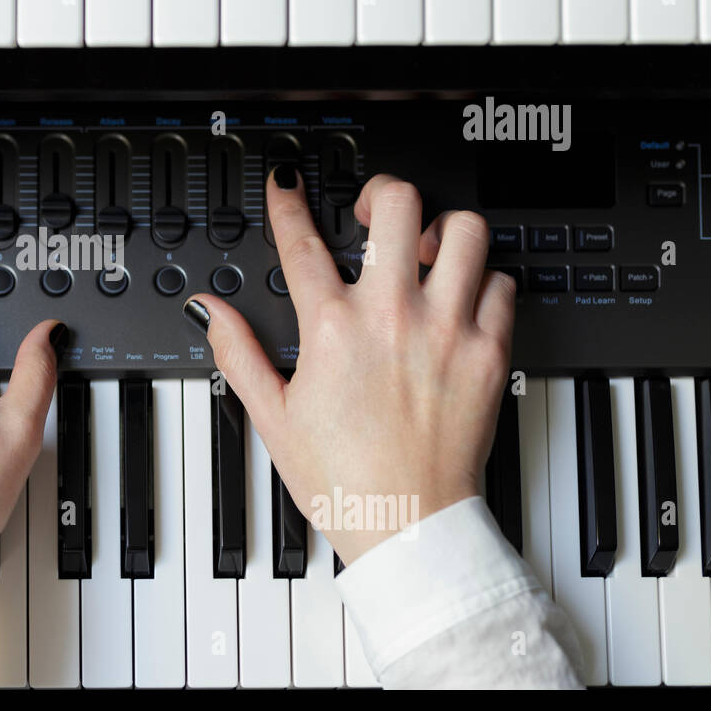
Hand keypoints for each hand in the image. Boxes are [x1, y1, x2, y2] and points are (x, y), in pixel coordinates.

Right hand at [185, 170, 515, 564]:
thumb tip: (210, 310)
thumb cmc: (343, 480)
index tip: (287, 182)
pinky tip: (461, 296)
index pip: (301, 240)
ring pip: (462, 231)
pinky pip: (500, 283)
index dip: (288, 200)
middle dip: (379, 191)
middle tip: (372, 210)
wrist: (408, 528)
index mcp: (331, 328)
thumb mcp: (272, 415)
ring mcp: (445, 330)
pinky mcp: (488, 353)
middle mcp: (391, 316)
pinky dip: (482, 279)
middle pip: (396, 205)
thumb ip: (238, 351)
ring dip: (441, 229)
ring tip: (426, 248)